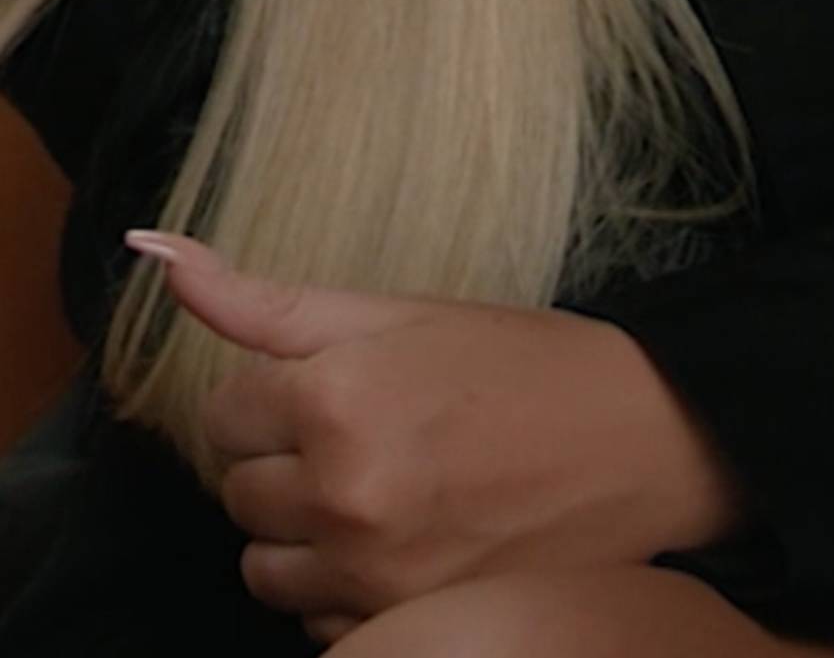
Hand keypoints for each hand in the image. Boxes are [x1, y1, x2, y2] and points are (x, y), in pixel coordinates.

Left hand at [126, 229, 749, 634]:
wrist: (643, 442)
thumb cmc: (523, 366)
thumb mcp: (400, 311)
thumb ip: (264, 299)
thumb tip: (154, 250)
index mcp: (334, 398)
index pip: (222, 413)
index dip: (276, 396)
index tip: (332, 387)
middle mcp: (341, 494)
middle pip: (237, 492)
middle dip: (286, 462)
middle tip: (367, 432)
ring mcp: (369, 574)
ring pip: (263, 568)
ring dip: (302, 534)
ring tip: (379, 491)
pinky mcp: (399, 626)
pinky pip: (315, 621)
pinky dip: (343, 590)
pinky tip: (403, 543)